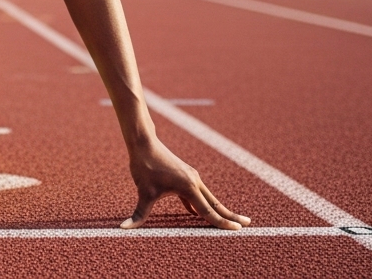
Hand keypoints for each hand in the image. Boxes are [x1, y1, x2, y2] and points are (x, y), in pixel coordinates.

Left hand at [123, 140, 249, 229]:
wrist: (143, 143)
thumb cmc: (144, 166)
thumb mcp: (142, 192)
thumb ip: (138, 214)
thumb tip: (124, 228)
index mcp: (189, 187)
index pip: (208, 211)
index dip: (222, 223)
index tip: (237, 230)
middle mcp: (194, 181)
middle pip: (215, 203)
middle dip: (231, 215)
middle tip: (247, 224)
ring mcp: (191, 178)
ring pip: (208, 198)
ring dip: (218, 209)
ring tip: (230, 219)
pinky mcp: (185, 176)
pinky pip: (196, 194)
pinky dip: (200, 204)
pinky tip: (196, 214)